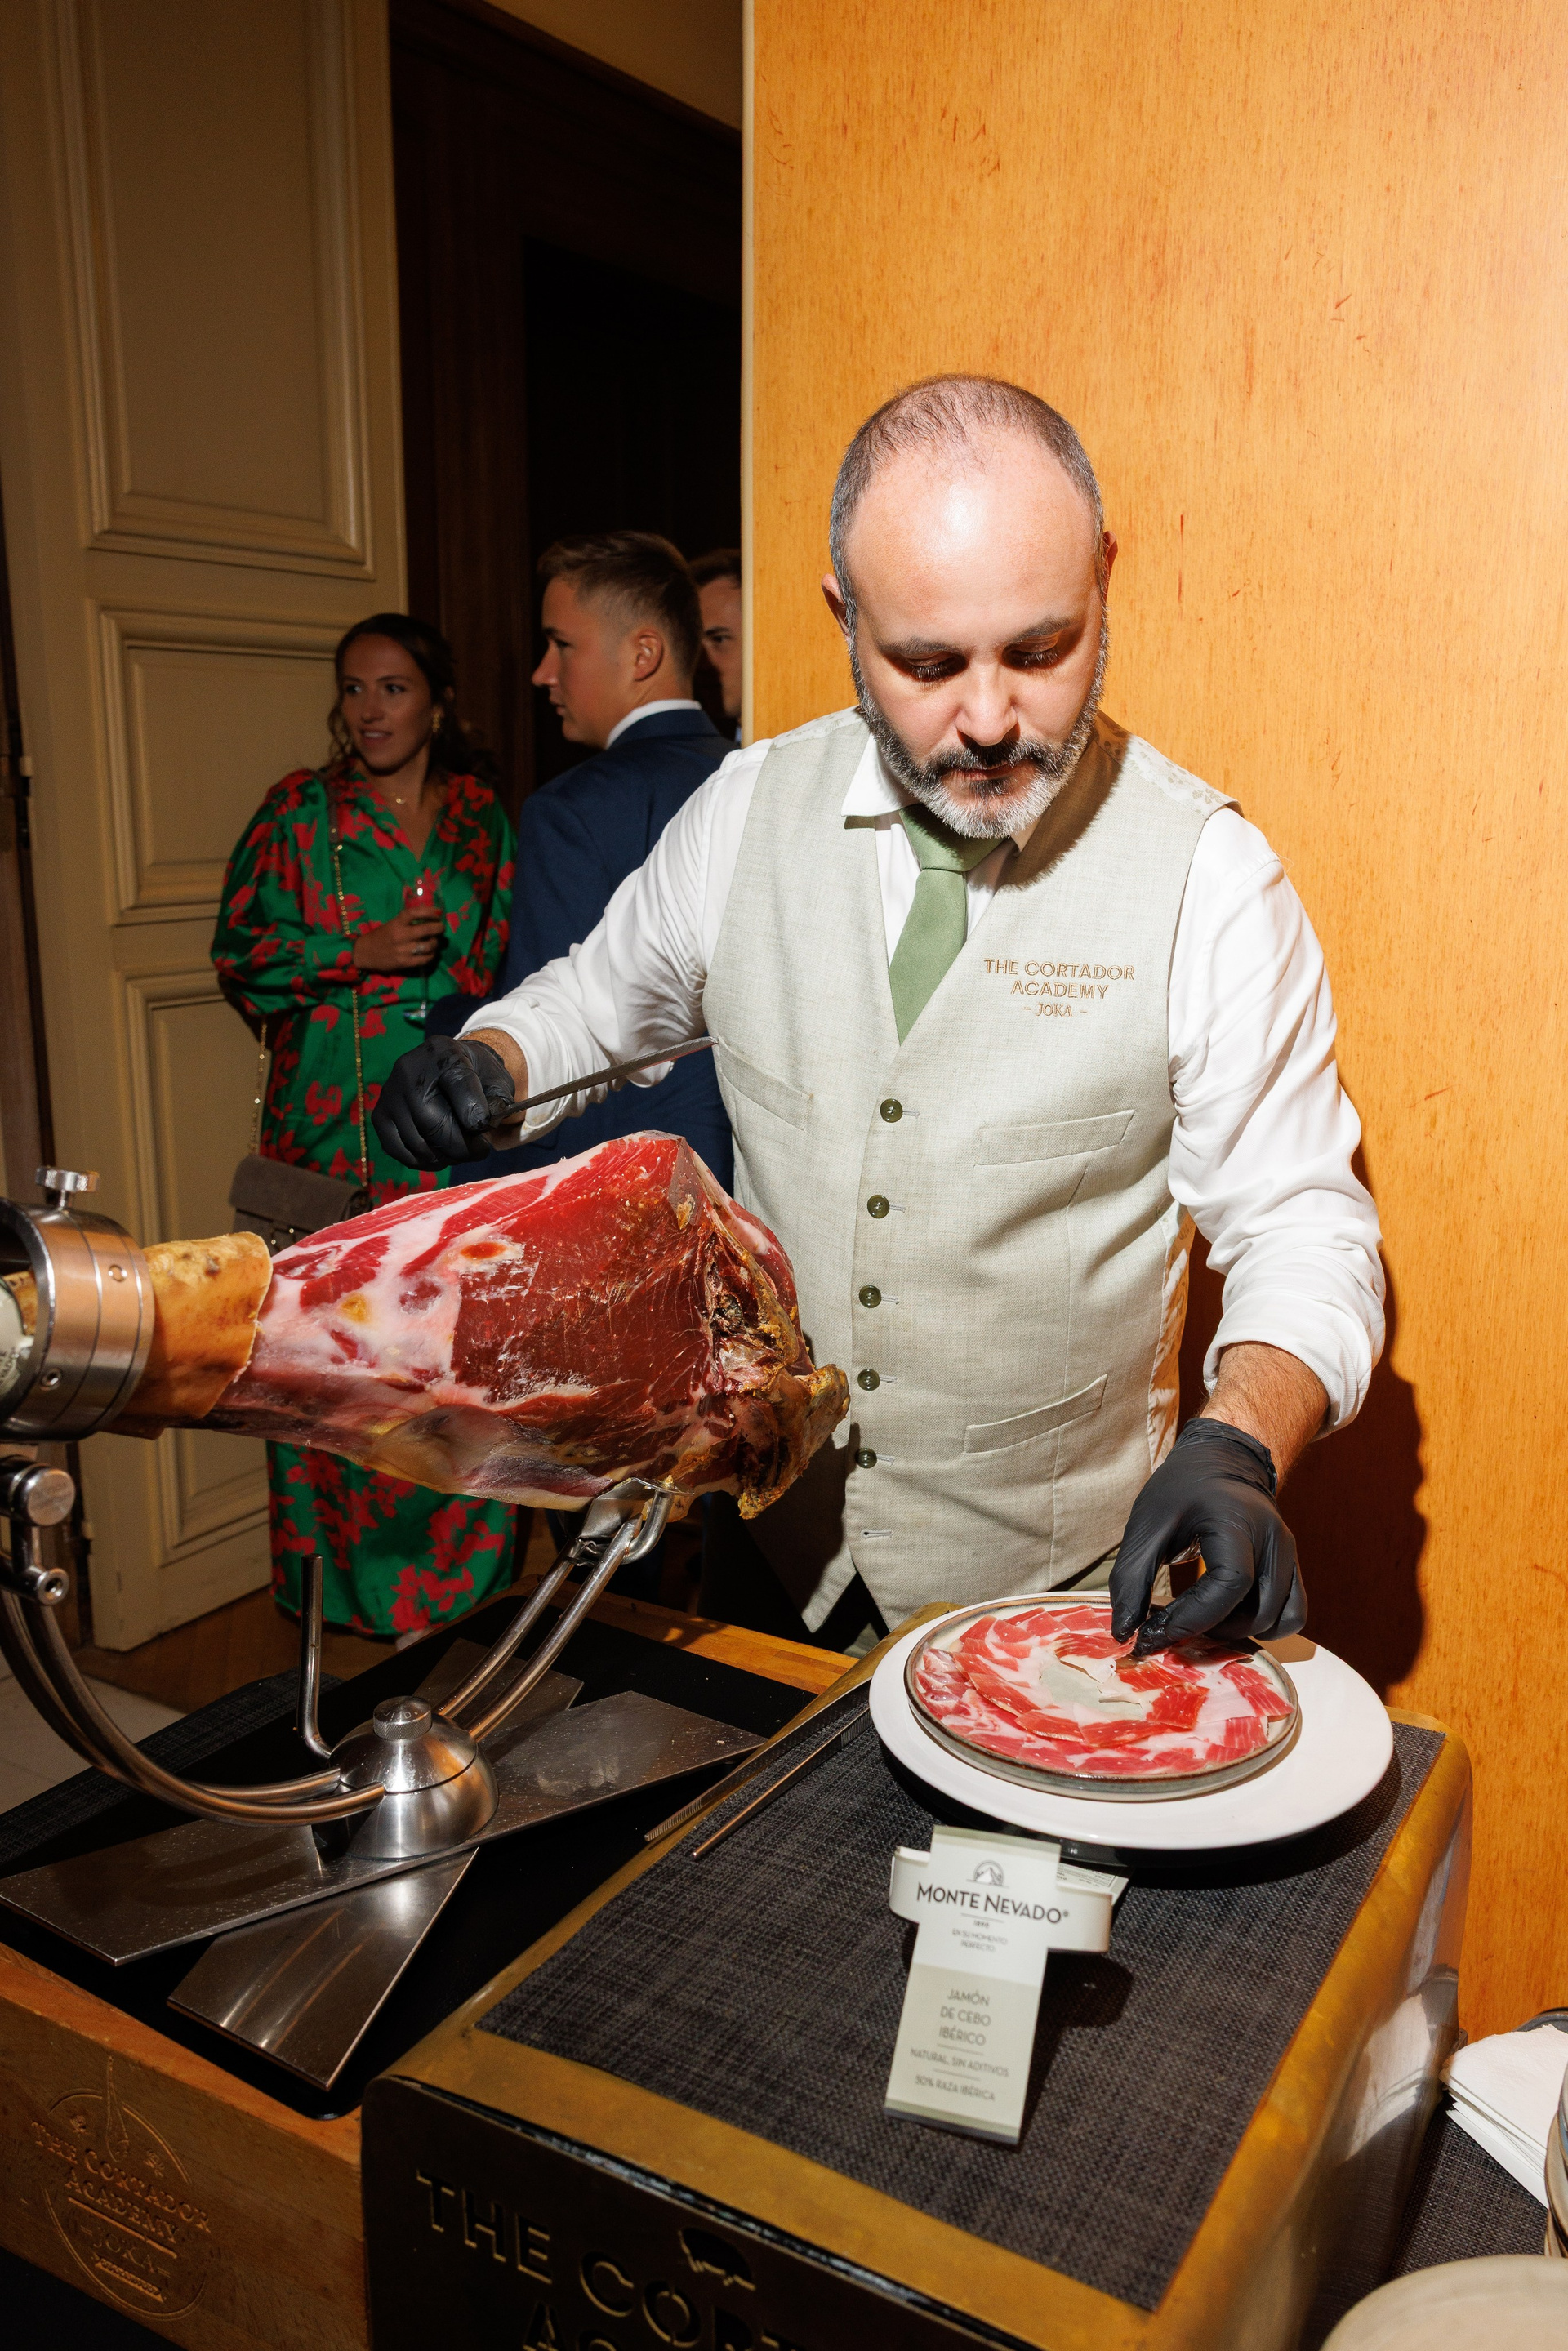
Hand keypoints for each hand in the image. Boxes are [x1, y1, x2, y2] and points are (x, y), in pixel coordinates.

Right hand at [352, 908, 443, 972]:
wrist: (364, 953)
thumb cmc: (380, 936)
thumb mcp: (391, 924)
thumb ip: (407, 922)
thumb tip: (430, 919)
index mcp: (396, 923)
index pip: (415, 913)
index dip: (429, 911)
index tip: (438, 912)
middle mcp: (400, 935)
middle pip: (427, 929)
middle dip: (439, 928)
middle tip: (441, 928)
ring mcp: (403, 950)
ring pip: (428, 946)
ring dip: (435, 943)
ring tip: (434, 942)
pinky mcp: (404, 963)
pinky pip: (424, 959)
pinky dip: (431, 955)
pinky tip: (430, 953)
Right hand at [372, 1036, 515, 1168]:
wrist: (447, 1067)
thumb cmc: (476, 1078)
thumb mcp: (496, 1080)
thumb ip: (496, 1100)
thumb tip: (477, 1124)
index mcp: (444, 1053)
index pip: (460, 1086)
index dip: (475, 1116)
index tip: (483, 1129)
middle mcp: (409, 1070)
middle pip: (432, 1124)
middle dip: (461, 1146)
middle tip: (479, 1149)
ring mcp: (390, 1093)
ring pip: (417, 1143)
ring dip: (445, 1157)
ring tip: (461, 1151)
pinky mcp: (380, 1115)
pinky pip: (398, 1150)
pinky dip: (422, 1160)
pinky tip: (440, 1155)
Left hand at [1108, 1418, 1305, 1653]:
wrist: (1221, 1459)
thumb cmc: (1181, 1488)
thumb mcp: (1146, 1525)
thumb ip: (1131, 1579)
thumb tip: (1125, 1633)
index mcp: (1238, 1523)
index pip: (1230, 1585)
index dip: (1192, 1617)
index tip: (1154, 1632)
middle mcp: (1274, 1540)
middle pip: (1258, 1611)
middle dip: (1211, 1630)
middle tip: (1172, 1626)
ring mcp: (1289, 1555)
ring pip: (1278, 1620)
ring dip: (1237, 1632)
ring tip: (1198, 1619)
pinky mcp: (1291, 1567)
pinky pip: (1291, 1614)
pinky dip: (1262, 1626)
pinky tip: (1226, 1616)